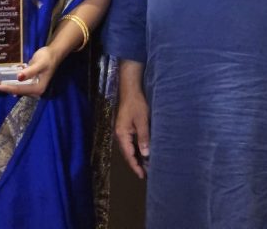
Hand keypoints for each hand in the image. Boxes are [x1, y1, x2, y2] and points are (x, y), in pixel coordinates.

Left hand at [0, 46, 60, 97]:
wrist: (53, 53)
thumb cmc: (47, 58)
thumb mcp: (39, 64)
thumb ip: (30, 71)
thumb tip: (19, 78)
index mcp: (38, 89)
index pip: (19, 89)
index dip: (8, 88)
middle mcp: (34, 90)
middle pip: (17, 90)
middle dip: (5, 88)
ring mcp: (32, 87)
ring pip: (16, 88)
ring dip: (6, 85)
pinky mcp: (29, 83)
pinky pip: (18, 84)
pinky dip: (10, 82)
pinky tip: (2, 79)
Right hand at [115, 61, 149, 178]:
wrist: (130, 90)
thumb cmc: (136, 104)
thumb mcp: (142, 121)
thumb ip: (144, 137)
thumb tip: (146, 154)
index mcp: (122, 135)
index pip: (129, 155)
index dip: (135, 166)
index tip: (142, 175)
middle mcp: (120, 135)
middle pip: (127, 154)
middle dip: (136, 164)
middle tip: (146, 174)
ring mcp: (122, 132)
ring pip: (129, 149)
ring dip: (137, 157)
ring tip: (146, 167)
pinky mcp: (126, 128)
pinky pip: (131, 143)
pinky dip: (137, 149)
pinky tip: (144, 153)